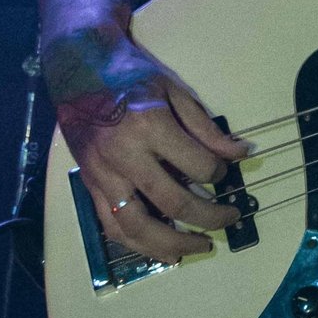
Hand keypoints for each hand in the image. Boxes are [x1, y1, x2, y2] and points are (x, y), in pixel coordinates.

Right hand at [55, 42, 249, 262]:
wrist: (77, 67)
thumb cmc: (131, 75)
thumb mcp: (175, 92)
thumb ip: (206, 128)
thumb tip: (241, 153)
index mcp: (149, 127)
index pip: (197, 165)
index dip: (219, 173)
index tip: (226, 172)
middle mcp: (123, 157)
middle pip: (171, 202)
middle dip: (208, 217)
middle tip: (230, 218)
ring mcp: (101, 175)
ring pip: (135, 226)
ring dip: (171, 244)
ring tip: (199, 247)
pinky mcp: (88, 185)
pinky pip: (110, 225)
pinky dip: (137, 244)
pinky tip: (162, 250)